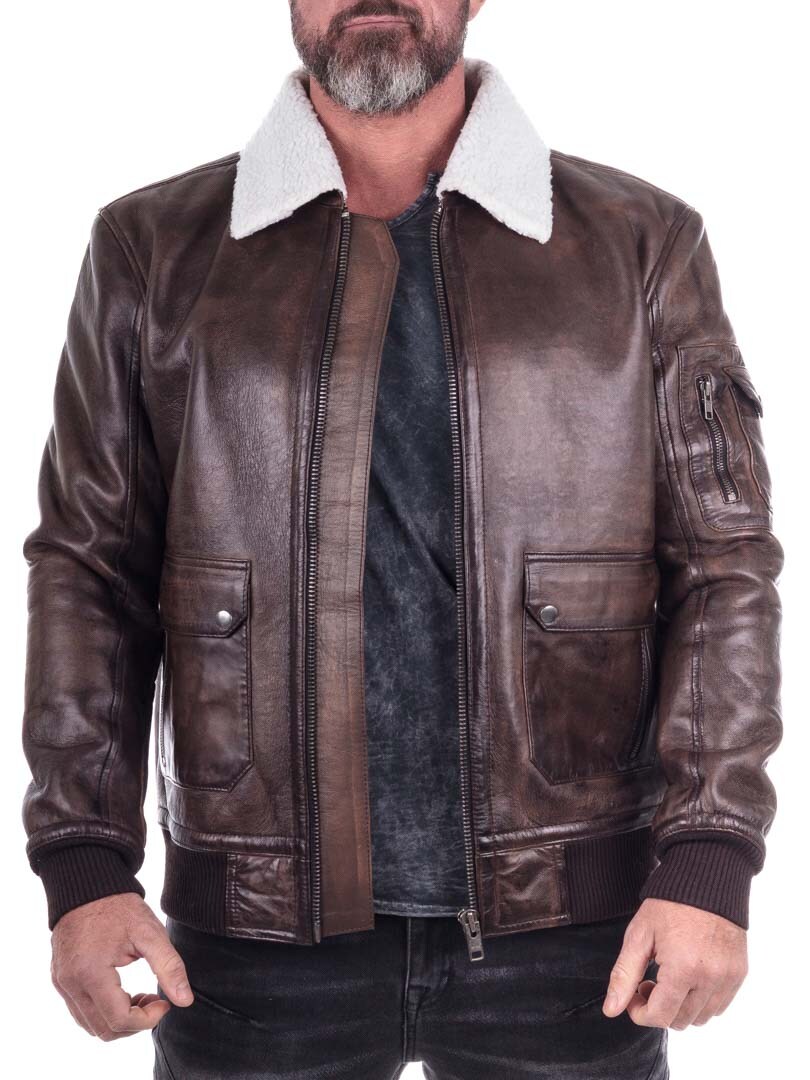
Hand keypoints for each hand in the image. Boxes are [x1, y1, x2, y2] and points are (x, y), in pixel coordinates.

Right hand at [50, 892, 193, 1039]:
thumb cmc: (119, 906)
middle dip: (135, 1023)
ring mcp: (62, 984)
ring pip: (90, 1025)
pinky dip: (104, 1012)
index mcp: (91, 973)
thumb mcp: (150, 933)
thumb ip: (169, 967)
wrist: (87, 885)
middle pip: (104, 1030)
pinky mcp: (60, 980)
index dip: (147, 1020)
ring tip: (141, 996)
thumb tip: (185, 1001)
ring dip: (119, 1021)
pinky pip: (81, 1012)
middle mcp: (70, 984)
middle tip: (155, 1000)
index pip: (119, 1020)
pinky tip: (123, 993)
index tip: (164, 1002)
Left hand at [602, 898, 747, 1028]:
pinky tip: (688, 977)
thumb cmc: (669, 904)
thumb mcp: (639, 935)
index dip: (640, 1012)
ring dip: (680, 1007)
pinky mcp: (739, 973)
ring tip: (669, 978)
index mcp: (684, 969)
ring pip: (701, 1017)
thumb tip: (611, 1010)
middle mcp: (711, 978)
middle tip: (648, 982)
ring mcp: (729, 978)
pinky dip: (701, 1001)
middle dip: (659, 1008)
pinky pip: (719, 1005)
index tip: (633, 996)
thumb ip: (624, 975)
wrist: (705, 879)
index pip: (661, 1016)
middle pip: (680, 1020)